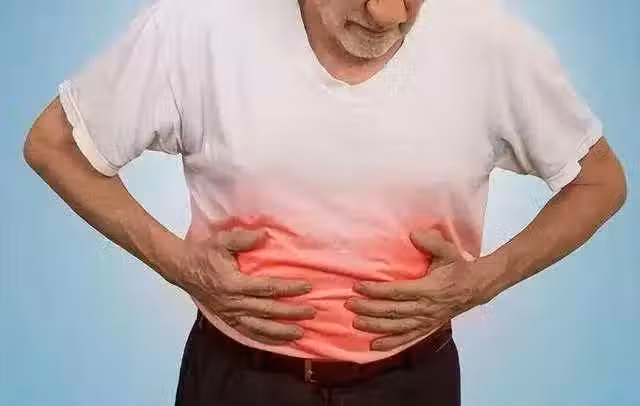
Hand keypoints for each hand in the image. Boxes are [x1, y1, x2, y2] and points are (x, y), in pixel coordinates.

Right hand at [174, 227, 315, 345]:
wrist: (182, 268)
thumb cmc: (204, 253)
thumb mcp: (222, 240)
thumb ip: (243, 238)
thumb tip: (264, 235)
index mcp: (234, 284)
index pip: (268, 288)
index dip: (289, 288)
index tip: (307, 287)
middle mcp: (233, 303)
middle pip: (267, 311)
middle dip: (291, 313)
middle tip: (311, 313)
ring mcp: (229, 314)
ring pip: (259, 327)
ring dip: (280, 332)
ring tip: (300, 333)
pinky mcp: (226, 319)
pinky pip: (247, 333)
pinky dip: (263, 339)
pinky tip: (277, 341)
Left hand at [345, 230, 492, 350]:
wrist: (477, 286)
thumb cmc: (458, 267)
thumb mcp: (448, 251)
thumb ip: (432, 242)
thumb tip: (414, 234)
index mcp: (429, 288)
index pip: (397, 291)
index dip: (376, 290)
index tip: (358, 287)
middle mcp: (426, 308)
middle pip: (393, 311)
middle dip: (369, 308)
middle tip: (349, 304)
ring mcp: (427, 320)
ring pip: (397, 327)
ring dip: (376, 326)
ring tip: (356, 323)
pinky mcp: (428, 327)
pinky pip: (408, 338)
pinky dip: (392, 343)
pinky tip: (375, 346)